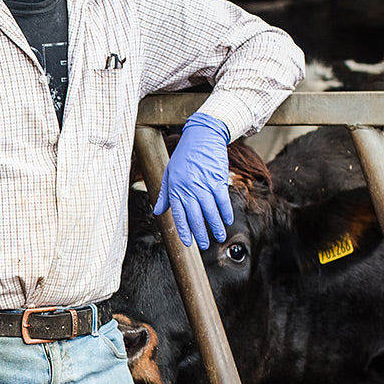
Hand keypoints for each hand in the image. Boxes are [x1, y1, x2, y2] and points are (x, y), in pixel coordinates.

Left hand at [152, 111, 232, 248]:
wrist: (202, 137)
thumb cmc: (184, 156)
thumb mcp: (169, 173)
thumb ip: (165, 194)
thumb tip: (157, 211)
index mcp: (176, 189)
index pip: (179, 215)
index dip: (183, 230)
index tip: (187, 243)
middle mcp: (189, 189)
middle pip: (195, 216)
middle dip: (200, 233)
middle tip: (205, 246)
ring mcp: (204, 185)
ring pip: (209, 211)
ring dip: (215, 226)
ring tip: (219, 237)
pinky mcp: (217, 179)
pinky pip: (222, 200)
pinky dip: (225, 211)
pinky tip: (227, 221)